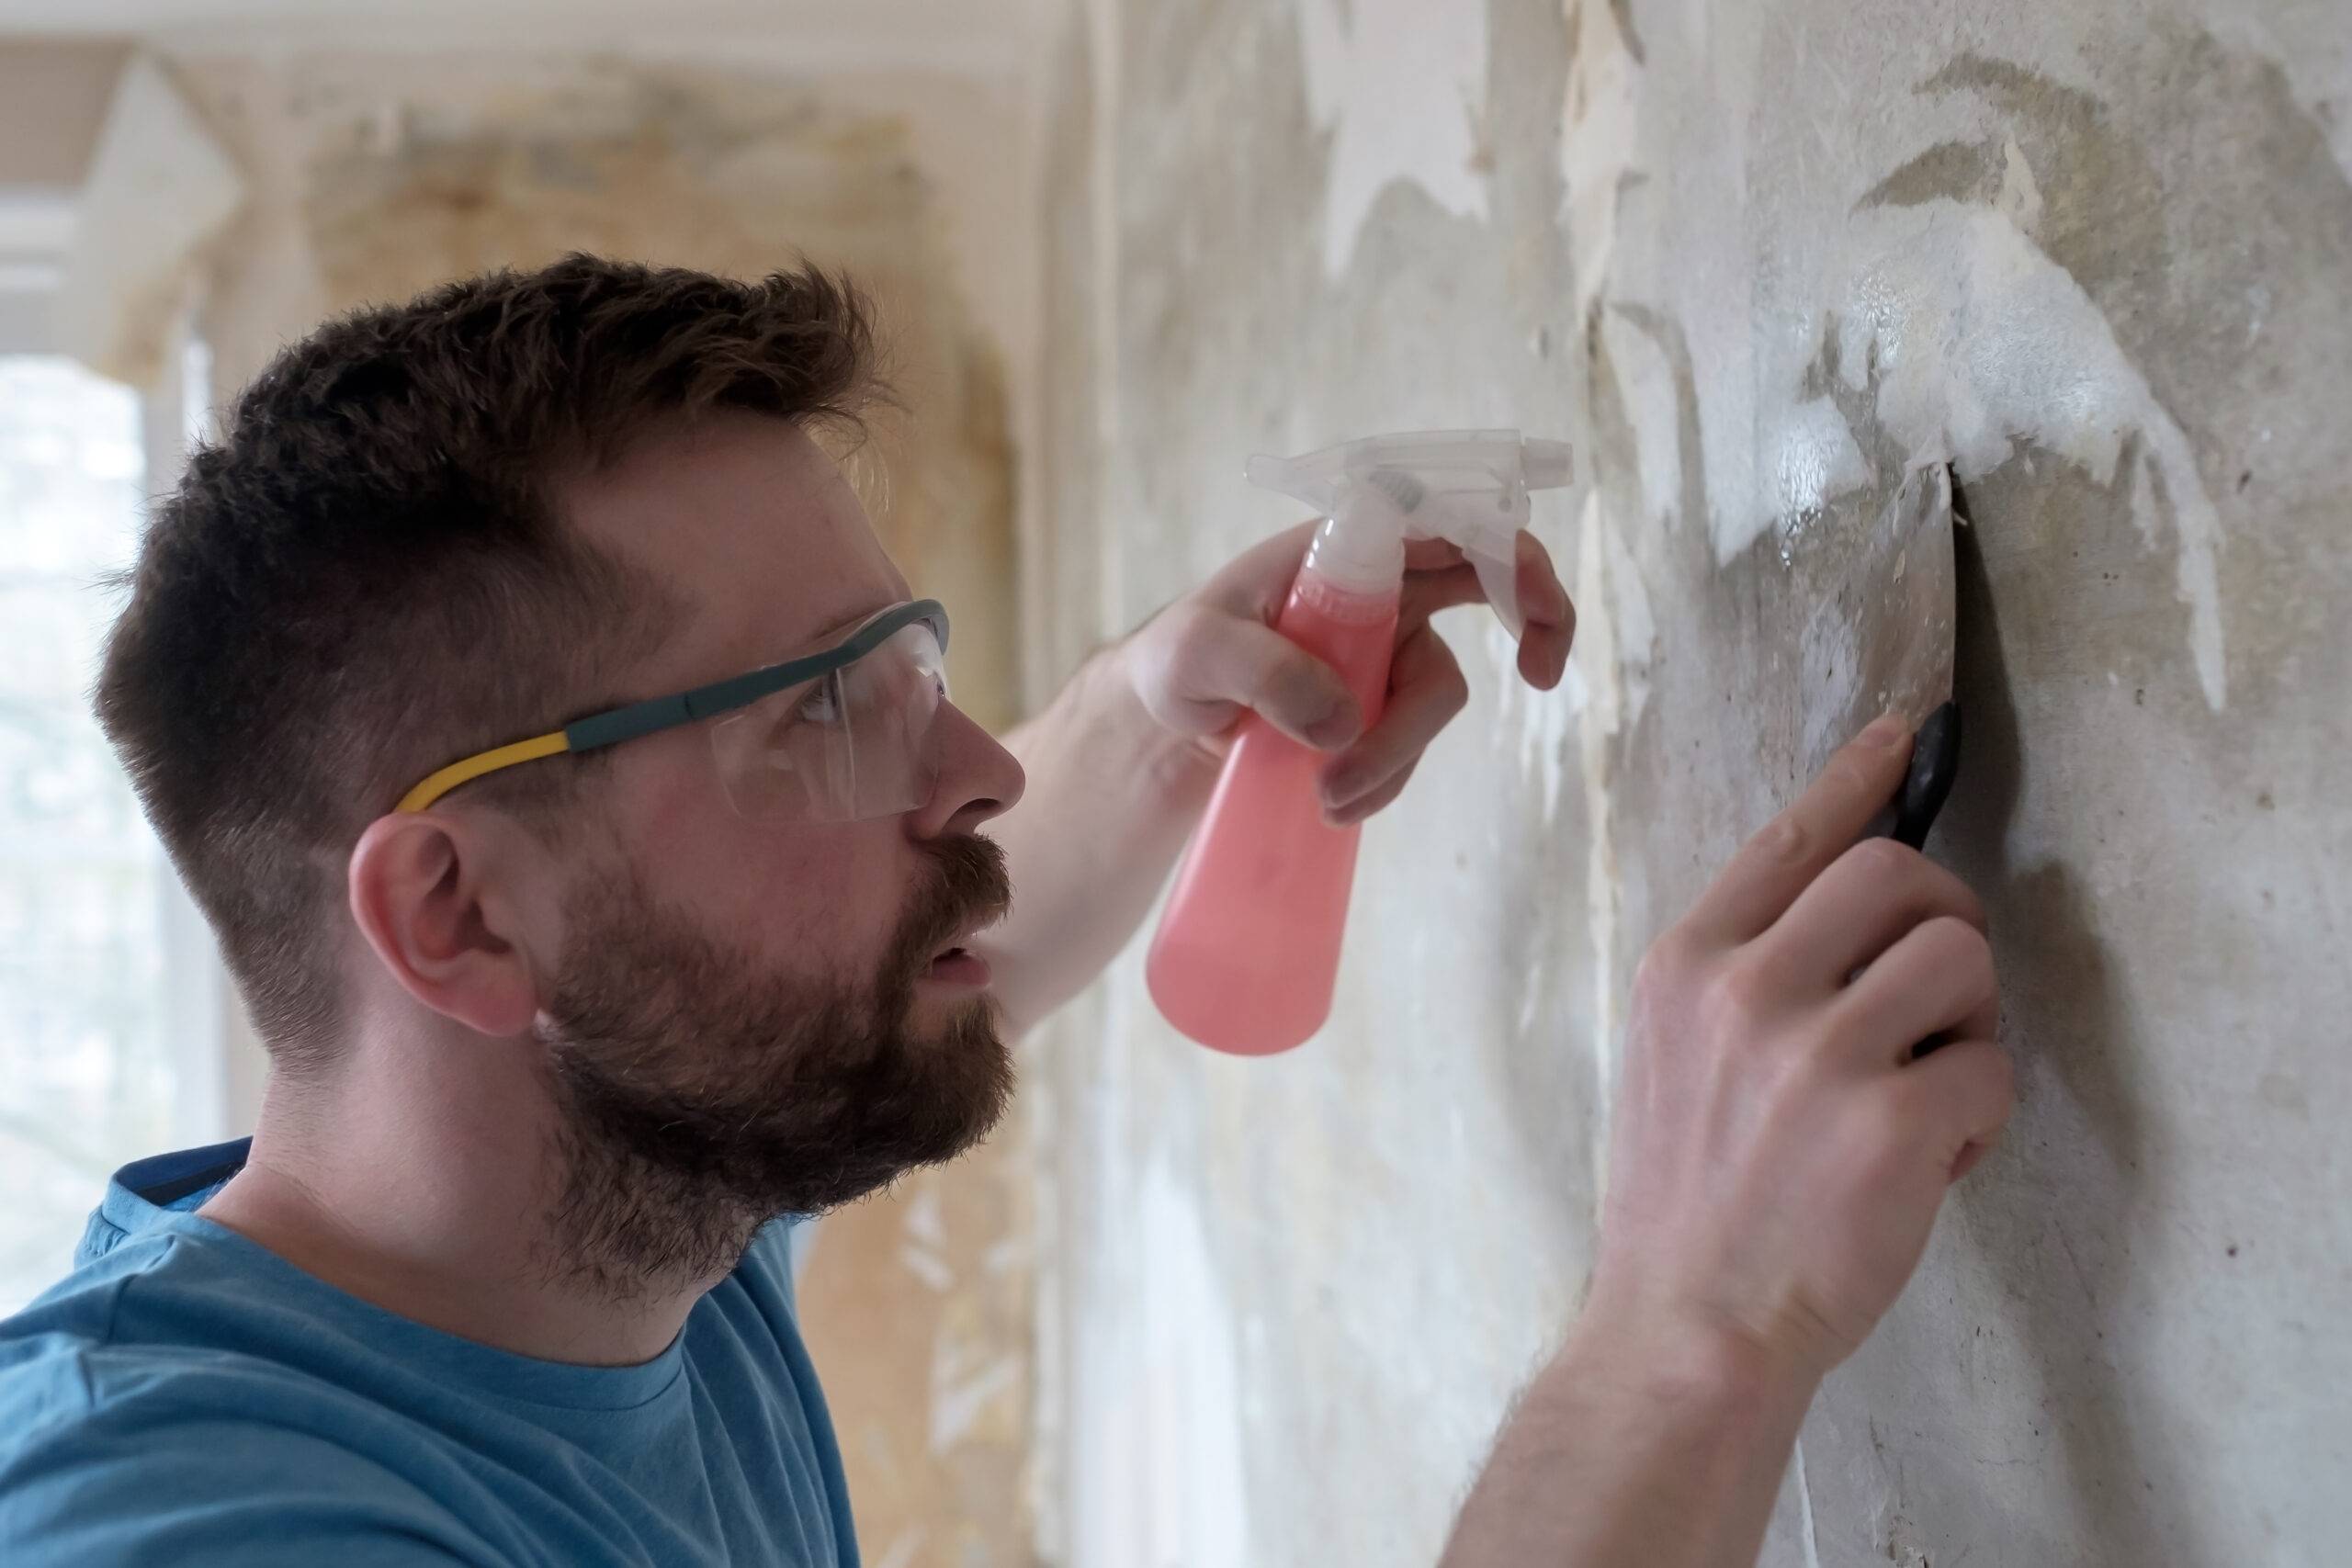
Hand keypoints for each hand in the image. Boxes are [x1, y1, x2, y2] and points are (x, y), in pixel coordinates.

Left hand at [1120, 522, 1573, 824]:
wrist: (1168, 718)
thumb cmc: (1178, 659)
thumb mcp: (1195, 653)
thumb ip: (1261, 671)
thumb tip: (1342, 722)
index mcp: (1343, 545)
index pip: (1443, 517)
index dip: (1506, 543)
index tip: (1533, 595)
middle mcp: (1382, 585)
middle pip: (1489, 587)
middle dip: (1535, 624)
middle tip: (1541, 677)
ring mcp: (1389, 647)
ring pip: (1437, 694)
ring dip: (1396, 753)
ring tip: (1324, 799)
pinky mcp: (1382, 705)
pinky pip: (1410, 745)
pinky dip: (1383, 780)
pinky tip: (1331, 803)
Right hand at [1585, 716, 2012, 1386]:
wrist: (1688, 1329)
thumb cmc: (1684, 1202)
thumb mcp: (1670, 1057)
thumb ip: (1740, 975)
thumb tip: (1846, 908)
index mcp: (1685, 965)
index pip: (1788, 838)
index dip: (1855, 777)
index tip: (1901, 732)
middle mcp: (1745, 990)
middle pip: (1897, 873)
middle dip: (1945, 918)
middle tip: (1941, 990)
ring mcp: (1817, 1054)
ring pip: (1961, 955)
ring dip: (1971, 1016)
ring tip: (1931, 1083)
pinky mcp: (1890, 1123)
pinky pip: (1990, 1063)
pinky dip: (1980, 1110)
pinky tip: (1932, 1157)